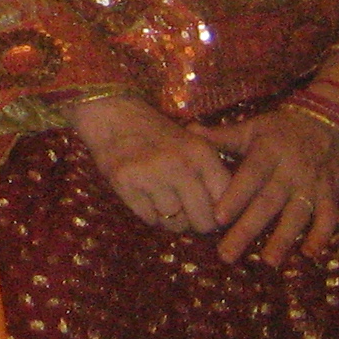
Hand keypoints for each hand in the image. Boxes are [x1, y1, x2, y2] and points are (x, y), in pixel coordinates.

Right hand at [64, 94, 231, 233]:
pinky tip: (146, 198)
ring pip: (175, 223)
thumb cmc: (157, 135)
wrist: (112, 114)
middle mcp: (179, 164)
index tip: (212, 212)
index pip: (226, 201)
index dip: (221, 213)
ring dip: (171, 220)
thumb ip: (210, 175)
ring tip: (164, 203)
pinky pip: (149, 219)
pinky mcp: (125, 183)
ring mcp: (151, 174)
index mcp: (201, 153)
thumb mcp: (192, 145)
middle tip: (189, 217)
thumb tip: (223, 216)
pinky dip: (149, 215)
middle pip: (203, 221)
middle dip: (197, 224)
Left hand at [204, 110, 338, 266]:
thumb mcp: (250, 128)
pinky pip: (329, 217)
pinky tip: (309, 255)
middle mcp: (291, 170)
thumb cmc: (277, 130)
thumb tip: (188, 131)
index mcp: (268, 151)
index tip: (217, 218)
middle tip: (227, 254)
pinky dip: (321, 236)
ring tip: (267, 262)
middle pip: (268, 203)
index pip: (250, 177)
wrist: (323, 124)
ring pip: (297, 215)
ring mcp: (312, 183)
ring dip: (283, 239)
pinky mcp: (330, 194)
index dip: (235, 197)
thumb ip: (221, 136)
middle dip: (247, 230)